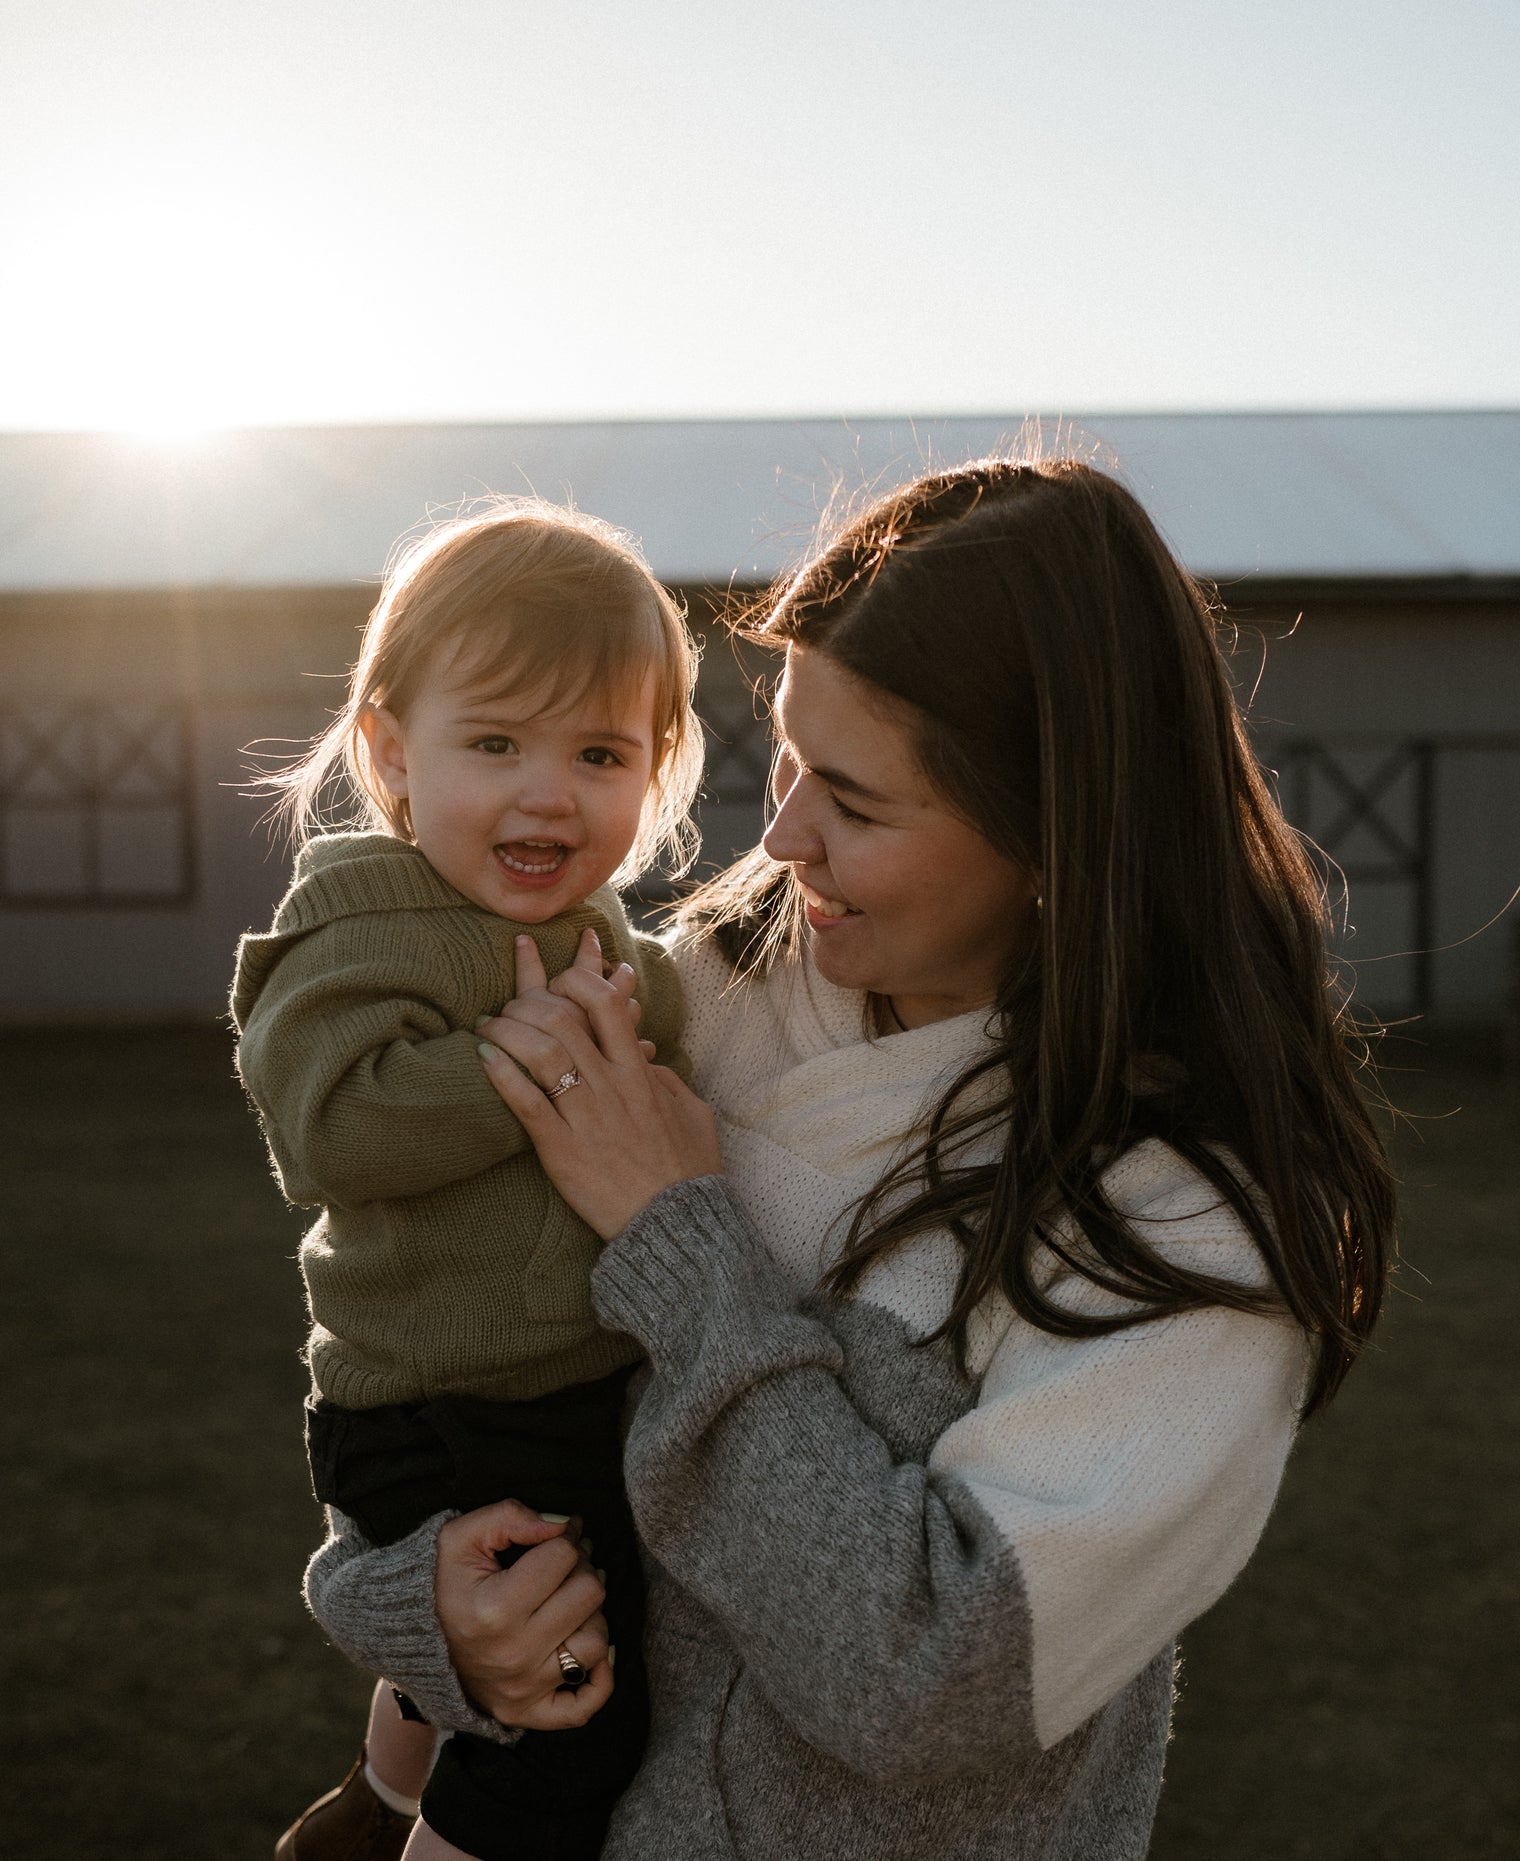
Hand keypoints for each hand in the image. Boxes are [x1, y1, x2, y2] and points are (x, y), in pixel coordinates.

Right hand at [434, 1500, 612, 1729]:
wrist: (413, 1643)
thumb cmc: (444, 1583)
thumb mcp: (461, 1538)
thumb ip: (509, 1517)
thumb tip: (560, 1526)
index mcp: (494, 1609)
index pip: (563, 1556)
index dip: (565, 1536)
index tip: (557, 1536)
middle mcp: (512, 1654)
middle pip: (589, 1595)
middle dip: (581, 1569)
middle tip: (564, 1566)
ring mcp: (522, 1689)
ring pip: (596, 1643)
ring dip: (591, 1616)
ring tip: (569, 1603)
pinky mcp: (528, 1713)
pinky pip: (585, 1706)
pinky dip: (599, 1680)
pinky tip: (590, 1651)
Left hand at [476, 929, 721, 1238]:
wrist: (674, 1226)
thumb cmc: (688, 1172)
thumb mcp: (693, 1115)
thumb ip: (669, 1082)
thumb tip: (648, 1062)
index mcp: (641, 1074)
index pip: (605, 1005)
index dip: (577, 980)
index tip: (559, 979)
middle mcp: (611, 1086)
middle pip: (563, 1019)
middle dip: (528, 1001)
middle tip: (509, 1004)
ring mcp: (586, 1117)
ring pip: (540, 1053)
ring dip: (507, 1031)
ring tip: (487, 1027)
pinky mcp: (562, 1150)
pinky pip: (526, 1104)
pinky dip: (501, 1075)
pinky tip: (483, 1059)